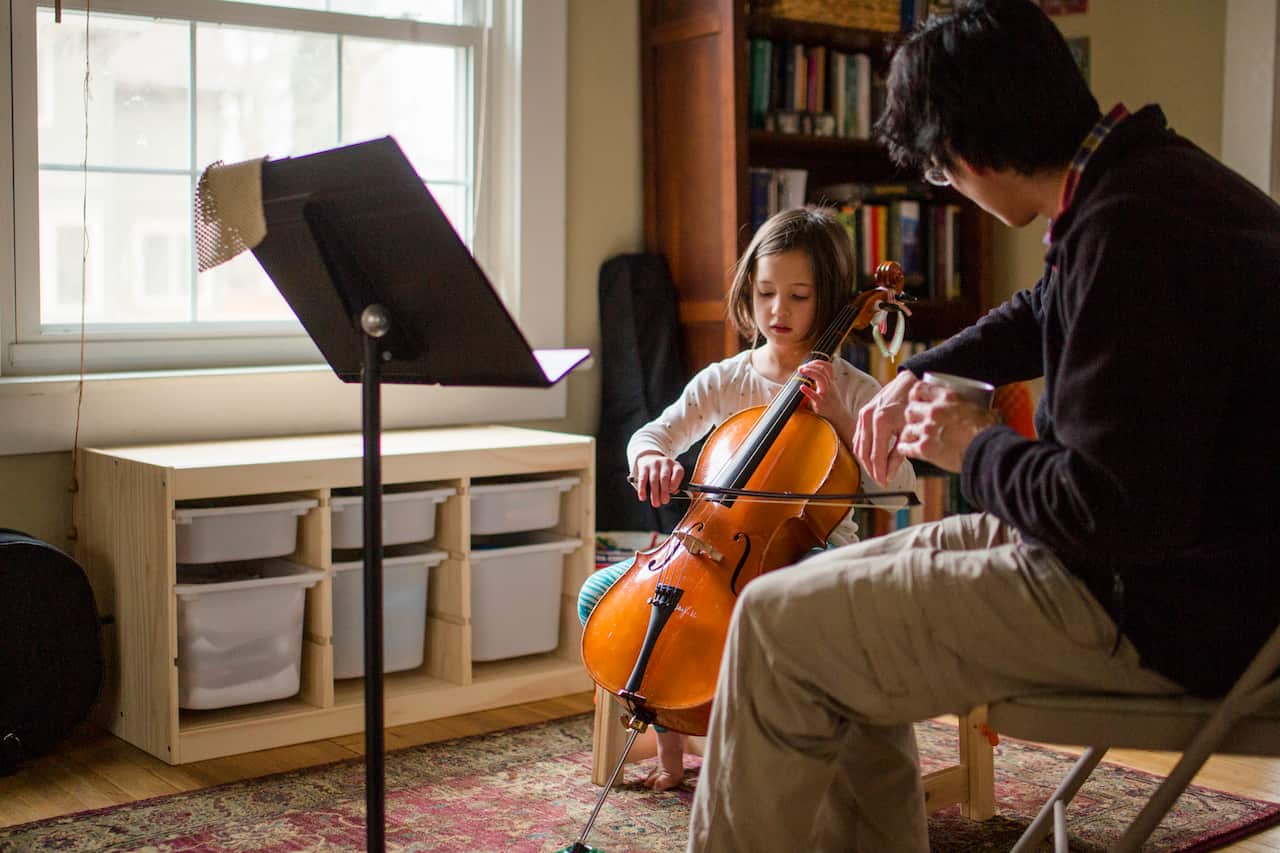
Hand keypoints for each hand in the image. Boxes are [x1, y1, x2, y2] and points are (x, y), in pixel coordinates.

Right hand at [632, 452, 683, 506]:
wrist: (650, 458)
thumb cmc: (664, 472)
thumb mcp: (673, 475)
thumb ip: (674, 484)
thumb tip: (673, 492)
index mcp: (675, 466)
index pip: (678, 472)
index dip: (675, 483)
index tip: (672, 492)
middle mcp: (665, 462)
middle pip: (664, 478)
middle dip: (664, 491)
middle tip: (664, 501)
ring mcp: (654, 464)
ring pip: (654, 480)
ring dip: (654, 493)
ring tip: (655, 503)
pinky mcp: (644, 466)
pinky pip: (643, 479)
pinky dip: (642, 489)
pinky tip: (643, 497)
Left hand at [796, 359, 839, 421]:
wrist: (838, 415)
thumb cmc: (832, 401)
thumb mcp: (830, 388)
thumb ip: (824, 380)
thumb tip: (813, 371)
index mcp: (831, 382)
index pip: (827, 367)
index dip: (817, 362)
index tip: (808, 363)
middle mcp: (829, 386)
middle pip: (823, 371)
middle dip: (811, 366)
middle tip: (801, 368)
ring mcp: (826, 394)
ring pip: (821, 379)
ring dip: (810, 373)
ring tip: (801, 371)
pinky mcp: (821, 403)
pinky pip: (815, 396)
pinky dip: (808, 391)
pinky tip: (801, 387)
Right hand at [853, 369, 916, 484]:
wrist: (909, 383)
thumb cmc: (913, 405)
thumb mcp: (909, 431)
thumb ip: (898, 455)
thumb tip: (889, 475)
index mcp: (882, 422)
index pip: (876, 456)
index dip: (880, 473)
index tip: (885, 484)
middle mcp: (868, 418)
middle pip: (864, 453)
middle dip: (872, 470)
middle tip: (881, 481)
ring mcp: (863, 415)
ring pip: (858, 446)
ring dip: (866, 461)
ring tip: (877, 471)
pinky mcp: (862, 413)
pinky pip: (858, 436)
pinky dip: (863, 449)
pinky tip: (871, 456)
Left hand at [895, 381, 1002, 471]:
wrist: (987, 452)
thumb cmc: (990, 432)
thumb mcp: (986, 412)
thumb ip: (983, 410)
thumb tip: (994, 413)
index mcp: (947, 398)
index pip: (919, 389)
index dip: (915, 395)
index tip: (917, 400)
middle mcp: (934, 412)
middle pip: (910, 410)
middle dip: (911, 416)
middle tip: (916, 422)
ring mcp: (927, 430)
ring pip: (906, 429)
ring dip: (909, 434)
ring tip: (913, 438)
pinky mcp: (925, 449)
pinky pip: (906, 447)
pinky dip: (905, 449)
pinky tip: (907, 450)